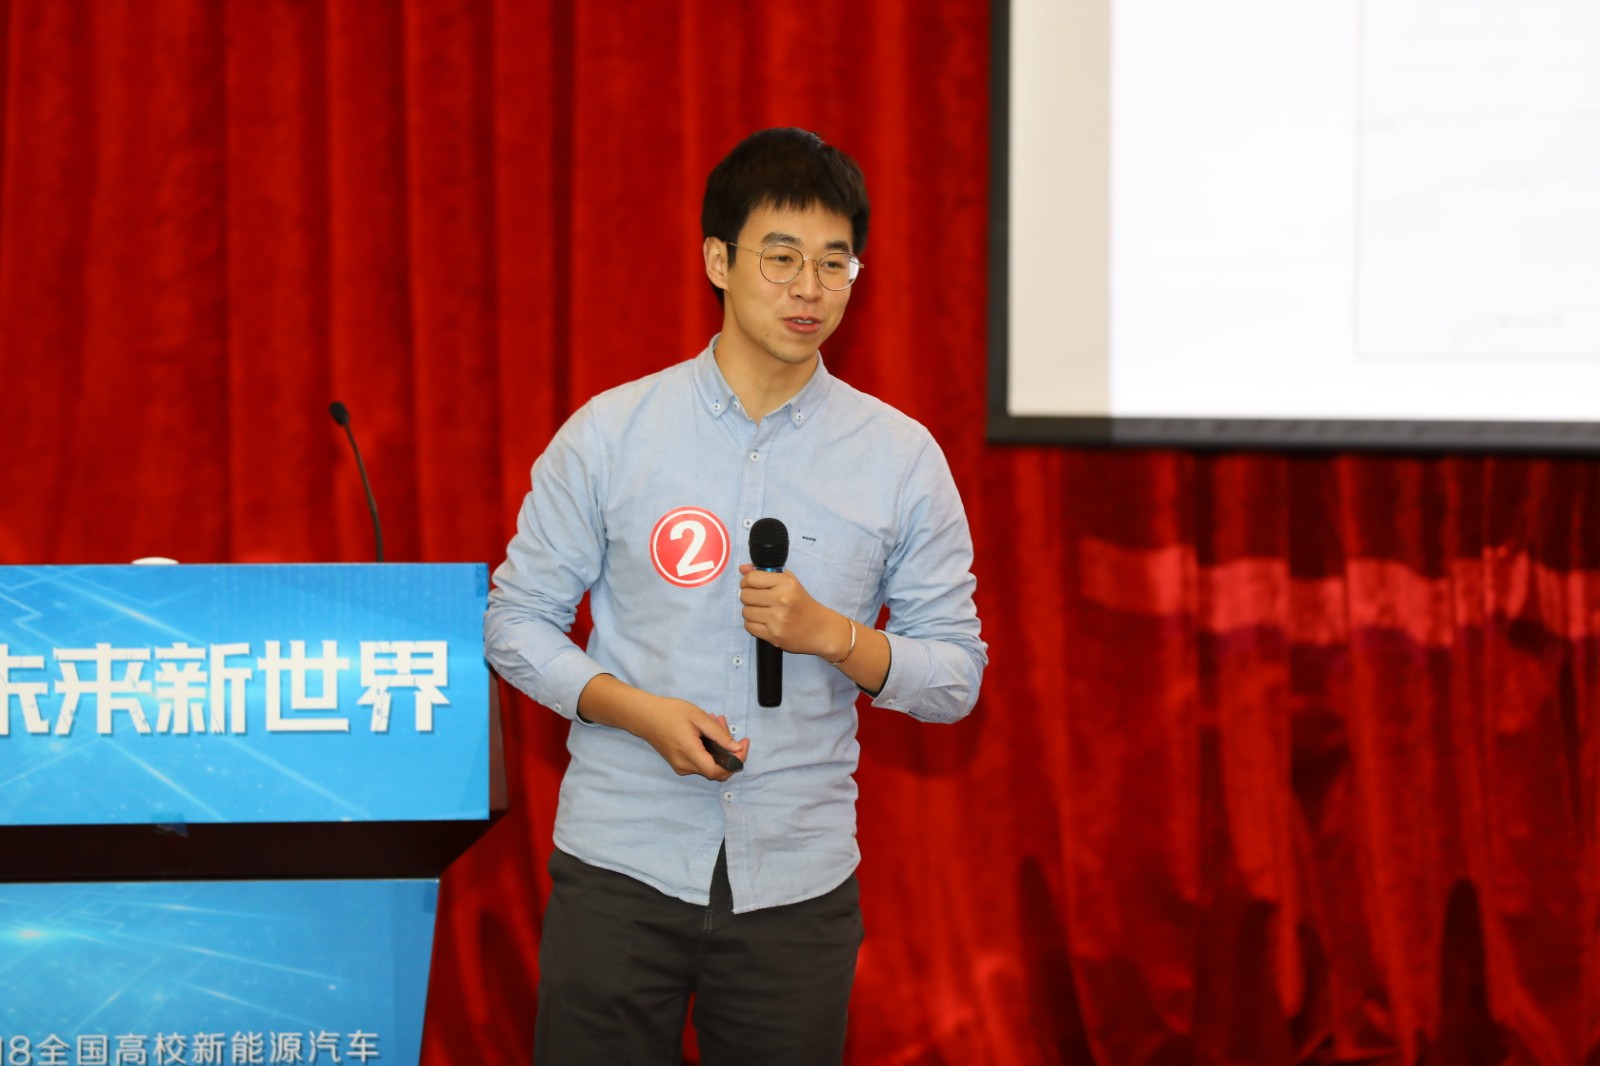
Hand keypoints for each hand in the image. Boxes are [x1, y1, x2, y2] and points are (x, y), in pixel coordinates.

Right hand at [576, 675, 749, 780]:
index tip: (743, 743)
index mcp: (689, 753)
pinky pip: (701, 761)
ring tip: (715, 721)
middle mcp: (685, 766)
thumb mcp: (698, 717)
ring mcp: (681, 767)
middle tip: (724, 724)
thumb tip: (737, 749)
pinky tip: (706, 730)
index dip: (736, 762)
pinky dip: (709, 748)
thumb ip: (719, 734)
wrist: (644, 716)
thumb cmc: (670, 712)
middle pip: (717, 768)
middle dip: (728, 749)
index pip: (719, 771)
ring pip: (709, 763)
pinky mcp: (679, 764)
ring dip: (718, 746)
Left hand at [738, 564, 849, 660]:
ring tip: (763, 612)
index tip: (750, 586)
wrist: (820, 629)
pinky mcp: (774, 635)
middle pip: (745, 595)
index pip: (751, 579)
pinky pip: (749, 627)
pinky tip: (764, 623)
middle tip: (758, 600)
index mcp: (786, 583)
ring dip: (751, 612)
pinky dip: (753, 625)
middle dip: (748, 598)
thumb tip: (743, 568)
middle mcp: (782, 599)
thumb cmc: (803, 604)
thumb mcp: (790, 582)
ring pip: (745, 612)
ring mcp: (777, 619)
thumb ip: (765, 573)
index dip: (746, 582)